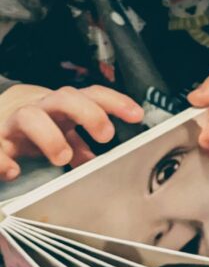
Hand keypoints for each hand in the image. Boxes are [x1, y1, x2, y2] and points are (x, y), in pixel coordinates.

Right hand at [0, 84, 143, 180]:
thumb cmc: (37, 126)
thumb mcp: (62, 131)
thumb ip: (82, 146)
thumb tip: (104, 163)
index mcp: (63, 106)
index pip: (92, 94)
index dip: (115, 101)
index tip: (137, 115)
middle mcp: (41, 107)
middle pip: (65, 98)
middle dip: (88, 113)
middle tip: (105, 135)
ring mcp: (15, 121)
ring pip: (29, 116)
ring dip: (49, 136)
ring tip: (62, 157)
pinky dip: (2, 160)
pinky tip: (14, 171)